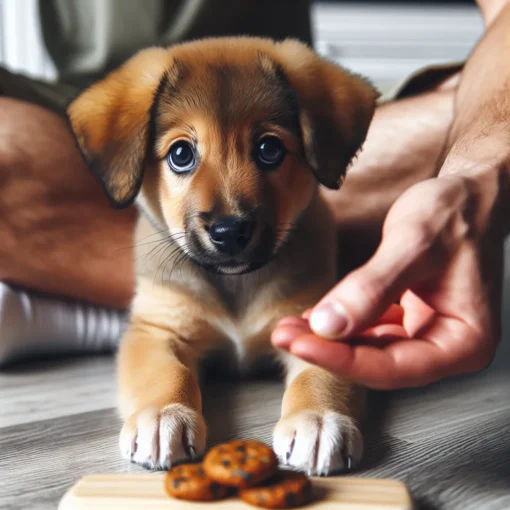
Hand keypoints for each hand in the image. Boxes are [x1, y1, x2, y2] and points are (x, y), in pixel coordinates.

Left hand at [272, 173, 504, 388]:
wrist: (468, 196)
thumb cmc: (456, 214)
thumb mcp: (413, 245)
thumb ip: (371, 287)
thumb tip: (328, 325)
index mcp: (464, 342)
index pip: (394, 367)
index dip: (343, 360)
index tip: (301, 345)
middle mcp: (447, 346)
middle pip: (377, 362)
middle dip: (329, 350)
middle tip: (284, 336)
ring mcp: (426, 333)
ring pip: (369, 348)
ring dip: (329, 339)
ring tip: (289, 328)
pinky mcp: (409, 319)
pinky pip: (370, 330)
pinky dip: (342, 324)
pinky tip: (313, 318)